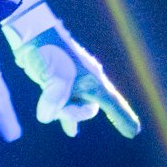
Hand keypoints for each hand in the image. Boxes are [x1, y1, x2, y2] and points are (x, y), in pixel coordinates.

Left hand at [9, 19, 139, 136]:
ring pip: (74, 107)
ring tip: (63, 122)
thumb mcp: (54, 75)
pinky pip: (66, 105)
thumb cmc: (49, 51)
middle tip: (55, 108)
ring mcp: (73, 83)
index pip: (113, 103)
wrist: (32, 34)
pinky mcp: (59, 83)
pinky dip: (66, 114)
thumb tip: (47, 116)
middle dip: (73, 113)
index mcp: (92, 80)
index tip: (134, 132)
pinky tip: (70, 131)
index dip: (123, 118)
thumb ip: (55, 98)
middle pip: (88, 109)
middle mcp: (86, 82)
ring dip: (66, 112)